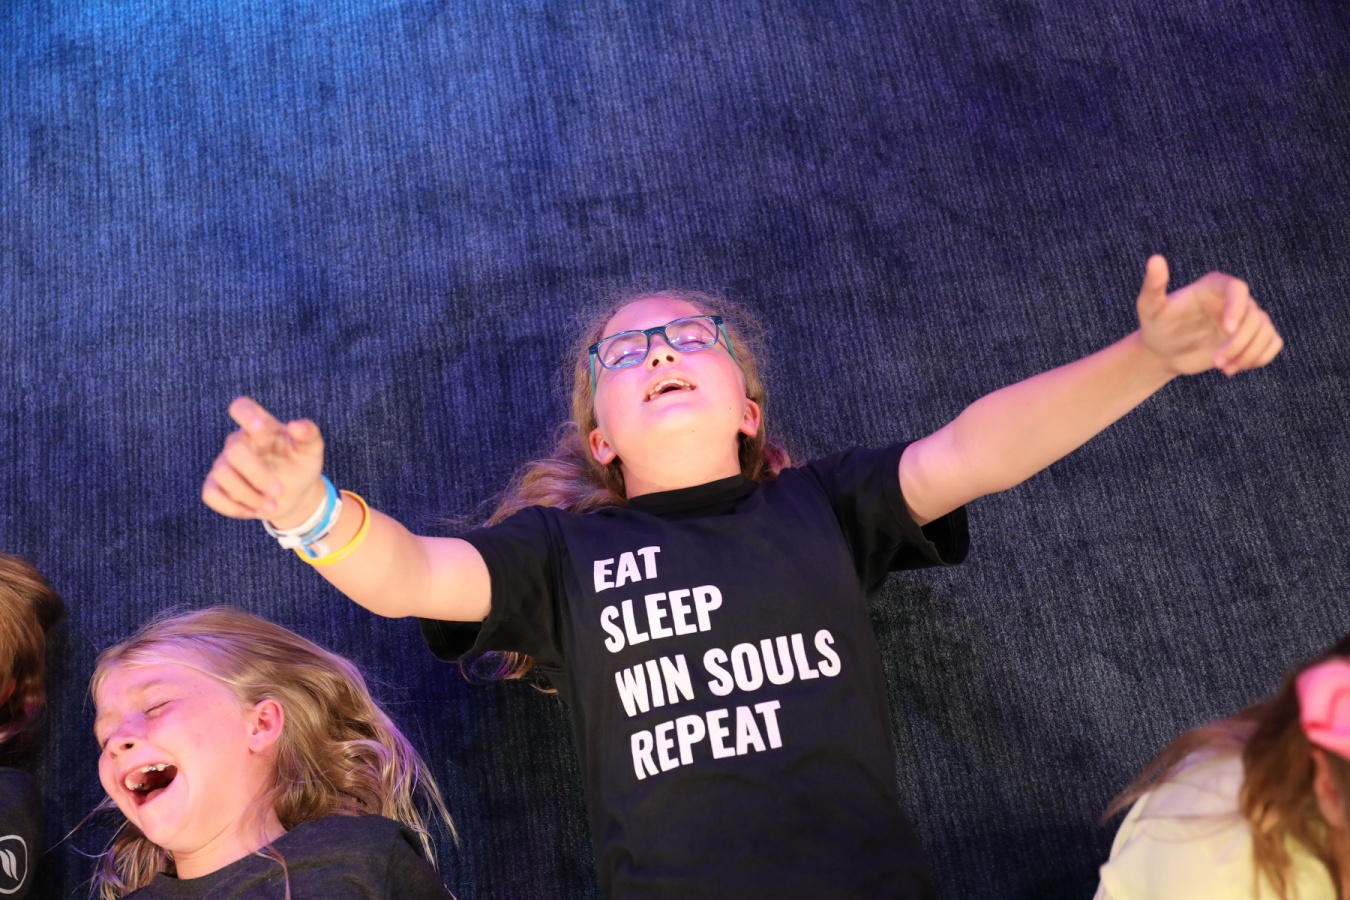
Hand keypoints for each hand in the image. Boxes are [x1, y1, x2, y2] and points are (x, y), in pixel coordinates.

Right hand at [201, 397, 325, 526]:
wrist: (296, 494)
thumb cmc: (301, 465)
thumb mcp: (312, 450)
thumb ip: (309, 434)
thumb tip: (295, 426)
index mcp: (261, 428)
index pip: (242, 407)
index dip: (245, 414)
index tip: (260, 429)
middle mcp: (239, 442)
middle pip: (234, 450)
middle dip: (257, 474)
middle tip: (279, 491)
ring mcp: (225, 464)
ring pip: (223, 475)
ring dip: (249, 495)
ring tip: (272, 506)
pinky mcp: (217, 486)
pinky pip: (210, 494)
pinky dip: (232, 507)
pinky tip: (252, 511)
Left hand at [1136, 255, 1283, 375]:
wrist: (1165, 350)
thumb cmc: (1156, 326)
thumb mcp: (1150, 307)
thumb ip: (1153, 285)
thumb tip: (1155, 259)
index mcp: (1214, 287)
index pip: (1238, 289)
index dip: (1238, 308)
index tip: (1227, 329)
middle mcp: (1233, 300)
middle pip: (1254, 316)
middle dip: (1238, 343)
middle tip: (1215, 362)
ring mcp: (1245, 318)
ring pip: (1266, 331)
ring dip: (1249, 354)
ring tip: (1224, 368)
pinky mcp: (1251, 336)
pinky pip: (1273, 343)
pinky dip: (1260, 358)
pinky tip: (1235, 368)